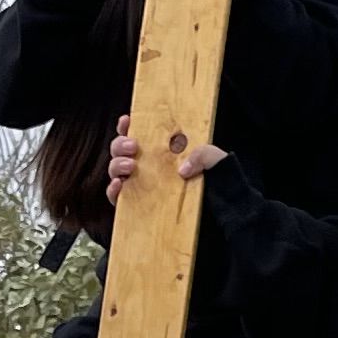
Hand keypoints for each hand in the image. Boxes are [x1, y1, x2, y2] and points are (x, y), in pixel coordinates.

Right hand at [101, 114, 228, 205]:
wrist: (225, 216)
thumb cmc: (221, 186)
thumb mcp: (218, 162)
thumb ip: (204, 155)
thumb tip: (181, 169)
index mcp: (165, 152)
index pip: (141, 134)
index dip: (129, 126)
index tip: (127, 121)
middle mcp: (151, 168)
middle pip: (122, 150)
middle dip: (120, 144)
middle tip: (133, 147)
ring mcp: (144, 188)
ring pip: (116, 171)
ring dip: (116, 165)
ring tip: (129, 166)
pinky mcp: (139, 209)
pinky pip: (117, 198)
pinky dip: (113, 191)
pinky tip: (119, 185)